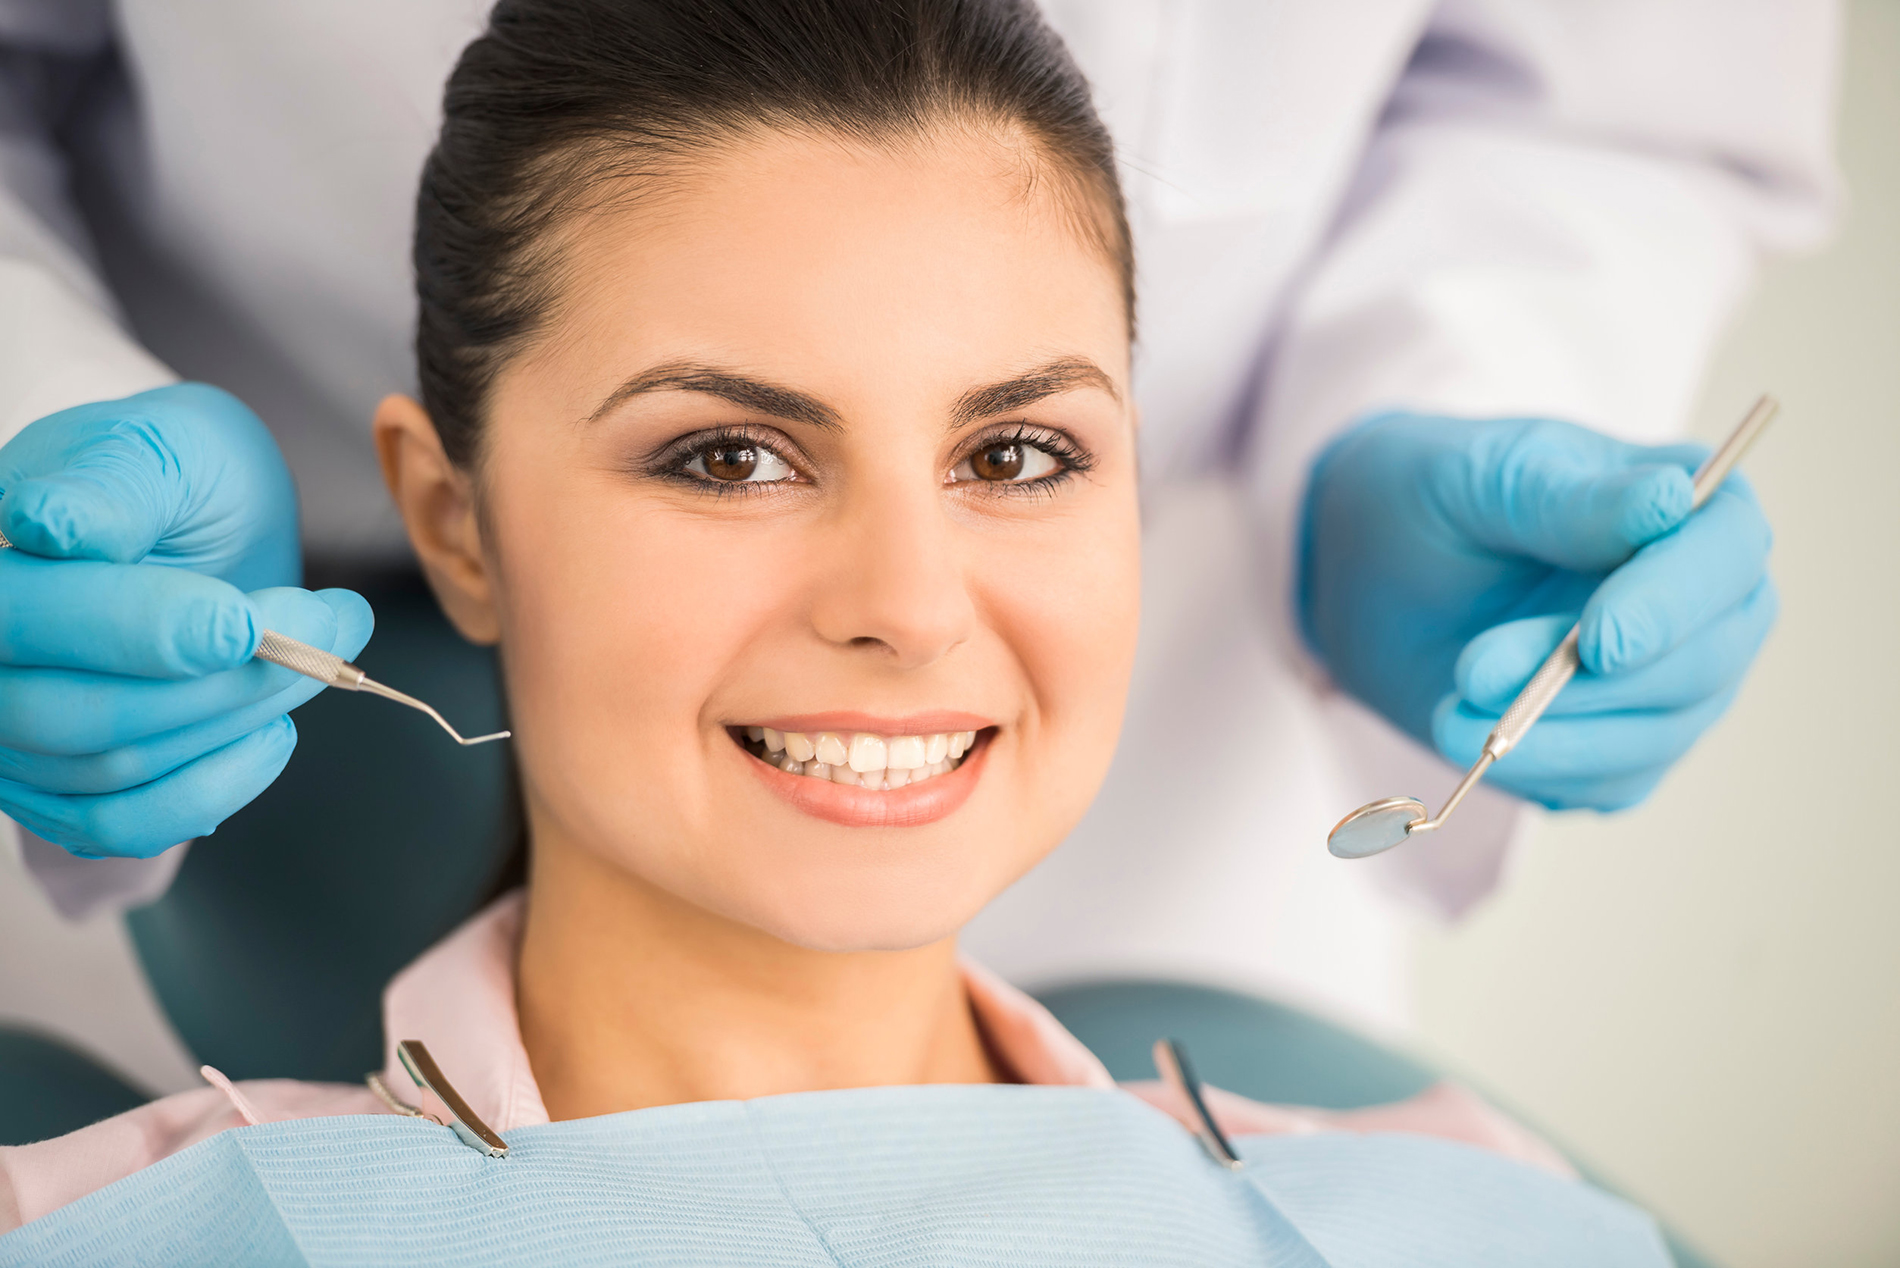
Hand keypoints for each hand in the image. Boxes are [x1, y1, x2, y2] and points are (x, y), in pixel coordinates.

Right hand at [0, 384, 371, 856]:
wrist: (193, 521)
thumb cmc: (170, 475)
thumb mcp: (157, 445)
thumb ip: (113, 484)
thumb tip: (50, 525)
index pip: (17, 616)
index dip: (134, 629)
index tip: (244, 622)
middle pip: (71, 713)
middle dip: (220, 679)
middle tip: (330, 623)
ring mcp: (6, 733)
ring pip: (110, 769)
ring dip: (237, 717)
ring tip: (323, 653)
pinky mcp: (55, 786)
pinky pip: (120, 825)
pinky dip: (211, 788)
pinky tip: (272, 729)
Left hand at [1299, 411, 1775, 810]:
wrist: (1371, 567)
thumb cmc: (1440, 496)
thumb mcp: (1485, 477)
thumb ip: (1566, 498)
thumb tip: (1670, 498)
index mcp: (1692, 505)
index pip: (1728, 552)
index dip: (1673, 603)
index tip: (1599, 639)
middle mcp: (1705, 600)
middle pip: (1707, 660)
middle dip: (1590, 684)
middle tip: (1476, 671)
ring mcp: (1672, 682)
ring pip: (1657, 736)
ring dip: (1552, 733)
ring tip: (1449, 712)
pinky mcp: (1623, 747)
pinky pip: (1609, 782)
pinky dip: (1541, 769)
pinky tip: (1469, 740)